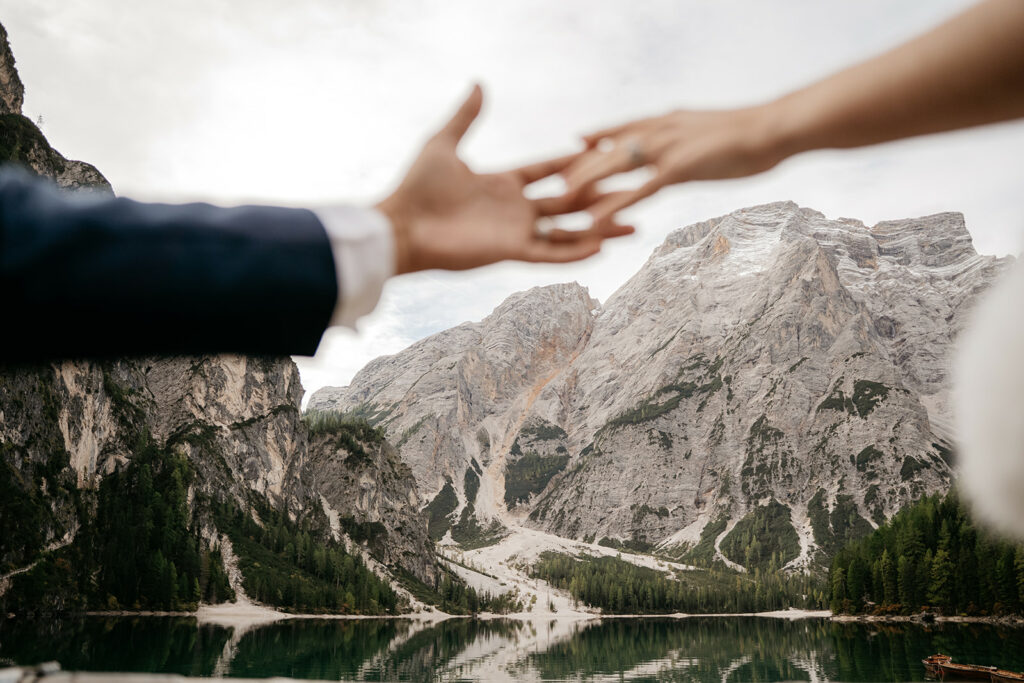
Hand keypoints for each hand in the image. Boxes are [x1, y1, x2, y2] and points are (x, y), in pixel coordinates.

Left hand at [376, 85, 634, 274]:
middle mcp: (514, 209)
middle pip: (567, 201)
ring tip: (633, 225)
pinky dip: (575, 251)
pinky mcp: (510, 252)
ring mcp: (515, 232)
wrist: (401, 226)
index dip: (574, 163)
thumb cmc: (416, 187)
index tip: (604, 153)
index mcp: (502, 184)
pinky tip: (603, 246)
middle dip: (601, 196)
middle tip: (634, 189)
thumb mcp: (444, 143)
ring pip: (567, 230)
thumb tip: (479, 84)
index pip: (547, 171)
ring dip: (600, 228)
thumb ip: (466, 116)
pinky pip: (550, 252)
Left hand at [555, 106, 785, 224]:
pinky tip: (595, 219)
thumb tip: (689, 150)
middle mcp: (661, 130)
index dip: (600, 135)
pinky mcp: (678, 169)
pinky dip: (613, 205)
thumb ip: (692, 140)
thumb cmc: (752, 135)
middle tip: (556, 182)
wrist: (775, 129)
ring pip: (615, 167)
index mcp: (669, 120)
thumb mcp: (713, 134)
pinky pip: (637, 190)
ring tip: (561, 201)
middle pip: (610, 148)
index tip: (577, 142)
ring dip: (587, 184)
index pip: (625, 127)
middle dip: (582, 166)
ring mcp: (667, 148)